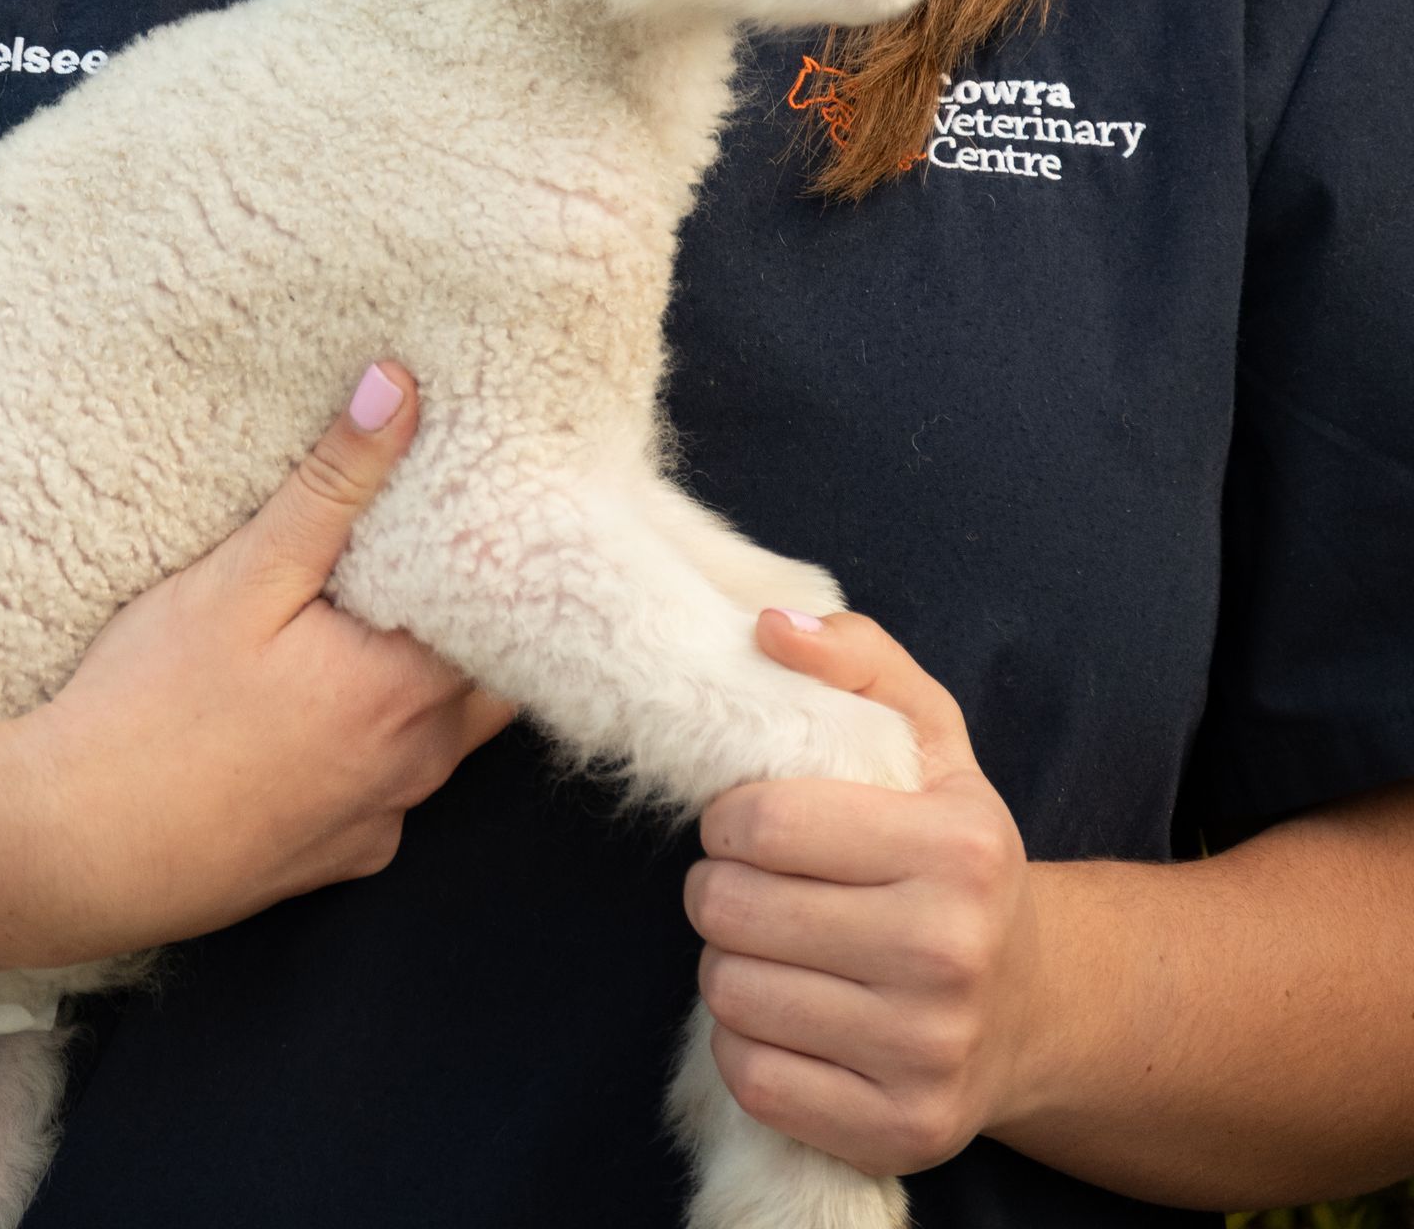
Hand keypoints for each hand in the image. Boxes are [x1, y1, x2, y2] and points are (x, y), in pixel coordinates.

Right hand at [7, 364, 515, 962]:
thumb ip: (334, 484)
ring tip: (365, 622)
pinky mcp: (337, 860)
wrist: (66, 852)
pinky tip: (315, 712)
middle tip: (419, 556)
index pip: (507, 612)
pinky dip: (373, 746)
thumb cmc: (148, 710)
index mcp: (410, 691)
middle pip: (488, 679)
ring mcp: (379, 823)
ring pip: (440, 736)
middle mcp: (417, 767)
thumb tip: (399, 389)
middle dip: (467, 620)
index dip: (491, 556)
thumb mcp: (244, 576)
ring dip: (419, 684)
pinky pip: (386, 791)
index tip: (469, 508)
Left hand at [684, 607, 1042, 1175]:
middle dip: (721, 888)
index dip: (728, 817)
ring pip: (732, 994)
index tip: (745, 821)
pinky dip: (745, 1041)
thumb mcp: (927, 736)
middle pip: (733, 910)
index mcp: (957, 847)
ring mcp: (926, 1054)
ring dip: (728, 963)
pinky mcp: (899, 1131)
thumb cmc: (955, 851)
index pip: (762, 823)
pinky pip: (751, 1078)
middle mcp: (949, 955)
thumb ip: (855, 657)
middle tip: (755, 885)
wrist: (1038, 1001)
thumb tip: (768, 628)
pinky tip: (787, 1011)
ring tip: (772, 945)